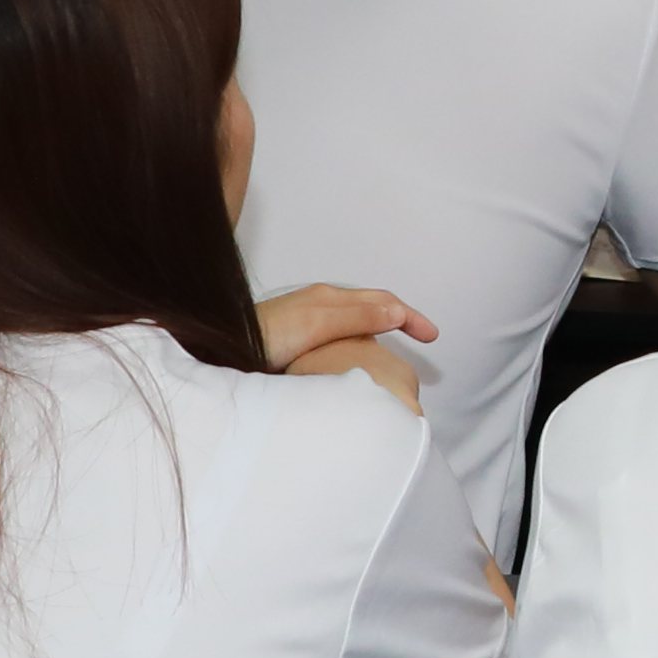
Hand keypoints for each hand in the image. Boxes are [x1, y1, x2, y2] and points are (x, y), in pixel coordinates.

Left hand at [262, 282, 438, 409]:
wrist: (224, 349)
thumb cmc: (265, 337)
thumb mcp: (316, 326)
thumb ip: (356, 318)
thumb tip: (397, 313)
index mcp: (330, 298)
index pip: (382, 301)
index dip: (410, 316)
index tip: (432, 336)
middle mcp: (322, 304)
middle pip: (373, 306)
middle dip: (401, 318)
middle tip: (424, 339)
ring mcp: (309, 319)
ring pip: (356, 321)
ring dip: (380, 330)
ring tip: (394, 352)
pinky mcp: (298, 336)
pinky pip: (340, 333)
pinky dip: (359, 341)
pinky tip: (355, 359)